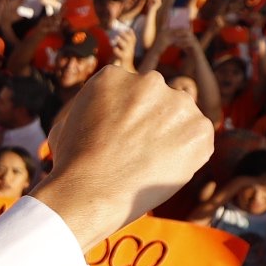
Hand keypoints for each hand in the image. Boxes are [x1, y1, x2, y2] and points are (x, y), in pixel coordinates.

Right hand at [33, 64, 215, 247]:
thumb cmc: (71, 163)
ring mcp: (179, 103)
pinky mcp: (200, 129)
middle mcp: (150, 81)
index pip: (131, 93)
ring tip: (150, 165)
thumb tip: (97, 117)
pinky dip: (189, 157)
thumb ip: (90, 110)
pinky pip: (200, 141)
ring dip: (172, 138)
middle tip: (138, 153)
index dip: (127, 118)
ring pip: (181, 119)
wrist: (91, 190)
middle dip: (153, 123)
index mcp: (115, 75)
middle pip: (159, 101)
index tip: (121, 138)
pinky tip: (164, 171)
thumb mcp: (65, 123)